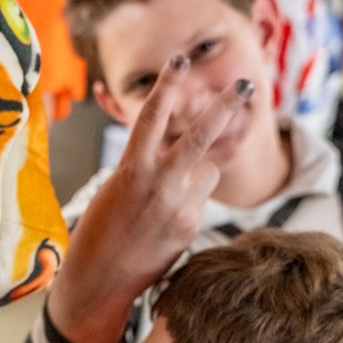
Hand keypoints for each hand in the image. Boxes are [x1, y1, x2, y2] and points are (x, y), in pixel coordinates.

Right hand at [48, 57, 252, 342]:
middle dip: (225, 107)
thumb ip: (147, 167)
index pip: (152, 117)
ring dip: (199, 173)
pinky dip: (190, 203)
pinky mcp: (191, 228)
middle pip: (201, 136)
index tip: (178, 60)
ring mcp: (179, 208)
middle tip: (244, 85)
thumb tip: (184, 154)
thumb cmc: (99, 231)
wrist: (99, 281)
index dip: (167, 86)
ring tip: (168, 197)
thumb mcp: (115, 189)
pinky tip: (164, 225)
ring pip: (207, 172)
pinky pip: (201, 201)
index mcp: (131, 170)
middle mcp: (159, 186)